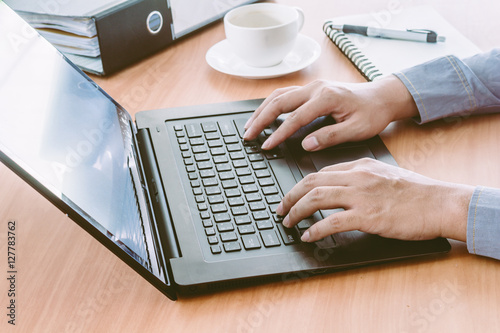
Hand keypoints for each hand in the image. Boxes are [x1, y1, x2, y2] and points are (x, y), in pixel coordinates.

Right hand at [243, 76, 417, 150]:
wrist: (383, 96)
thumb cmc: (372, 113)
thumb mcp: (356, 129)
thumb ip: (330, 137)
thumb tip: (306, 144)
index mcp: (327, 98)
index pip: (295, 118)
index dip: (278, 134)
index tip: (266, 146)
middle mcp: (316, 88)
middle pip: (279, 102)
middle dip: (260, 119)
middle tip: (248, 135)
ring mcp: (313, 86)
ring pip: (279, 95)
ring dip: (262, 110)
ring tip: (250, 125)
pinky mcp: (313, 89)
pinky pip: (286, 94)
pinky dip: (271, 104)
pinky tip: (264, 114)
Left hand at [276, 158, 473, 242]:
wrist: (440, 203)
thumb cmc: (417, 192)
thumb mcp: (386, 174)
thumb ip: (362, 177)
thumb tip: (340, 187)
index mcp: (361, 166)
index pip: (322, 172)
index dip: (303, 185)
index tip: (294, 195)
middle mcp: (357, 177)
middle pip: (311, 182)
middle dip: (290, 196)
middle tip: (281, 208)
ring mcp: (361, 196)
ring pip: (316, 198)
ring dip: (296, 211)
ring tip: (288, 221)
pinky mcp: (367, 216)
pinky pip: (331, 222)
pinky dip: (315, 229)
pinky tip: (308, 236)